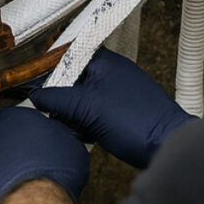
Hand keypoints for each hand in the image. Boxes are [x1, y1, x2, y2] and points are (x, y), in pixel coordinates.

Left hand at [0, 106, 89, 203]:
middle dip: (5, 148)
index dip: (22, 130)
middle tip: (20, 162)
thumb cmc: (54, 175)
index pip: (14, 116)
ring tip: (9, 182)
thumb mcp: (71, 147)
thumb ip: (59, 136)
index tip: (29, 137)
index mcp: (18, 120)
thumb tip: (60, 138)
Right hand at [30, 49, 195, 168]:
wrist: (165, 145)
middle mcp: (113, 72)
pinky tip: (90, 134)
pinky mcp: (123, 109)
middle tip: (61, 114)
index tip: (41, 88)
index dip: (51, 73)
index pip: (68, 57)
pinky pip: (96, 111)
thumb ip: (57, 99)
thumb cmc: (137, 123)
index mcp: (105, 62)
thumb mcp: (86, 109)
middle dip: (64, 100)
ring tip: (81, 128)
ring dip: (76, 114)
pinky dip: (89, 122)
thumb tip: (37, 96)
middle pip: (73, 80)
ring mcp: (119, 91)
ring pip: (84, 98)